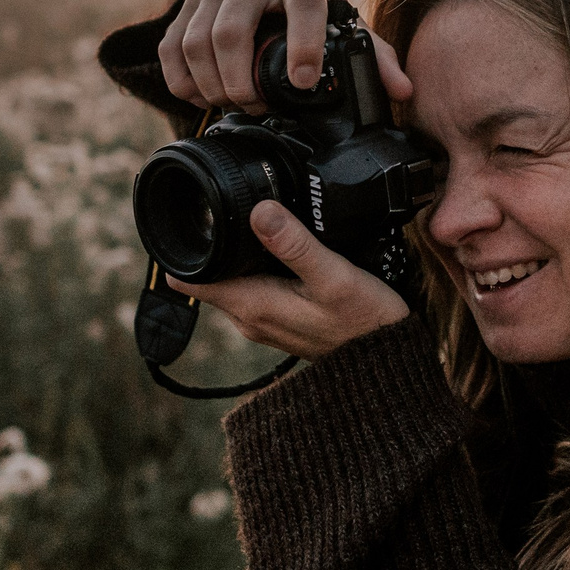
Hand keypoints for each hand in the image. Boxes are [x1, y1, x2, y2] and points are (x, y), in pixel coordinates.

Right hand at [159, 0, 413, 112]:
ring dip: (213, 84)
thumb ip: (371, 51)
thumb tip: (402, 92)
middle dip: (241, 81)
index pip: (301, 3)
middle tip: (257, 106)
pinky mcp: (185, 3)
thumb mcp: (340, 11)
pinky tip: (204, 95)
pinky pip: (171, 47)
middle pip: (231, 31)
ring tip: (235, 103)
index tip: (304, 83)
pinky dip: (183, 81)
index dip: (303, 44)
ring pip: (195, 42)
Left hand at [184, 201, 409, 358]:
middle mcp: (249, 318)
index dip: (182, 249)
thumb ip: (295, 244)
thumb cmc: (365, 321)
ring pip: (233, 281)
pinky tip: (281, 253)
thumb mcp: (333, 276)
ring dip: (237, 256)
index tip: (190, 218)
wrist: (387, 362)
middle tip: (228, 207)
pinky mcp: (280, 322)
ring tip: (255, 225)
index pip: (189, 280)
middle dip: (212, 245)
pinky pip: (254, 290)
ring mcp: (263, 323)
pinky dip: (258, 269)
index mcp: (251, 304)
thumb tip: (260, 210)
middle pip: (209, 276)